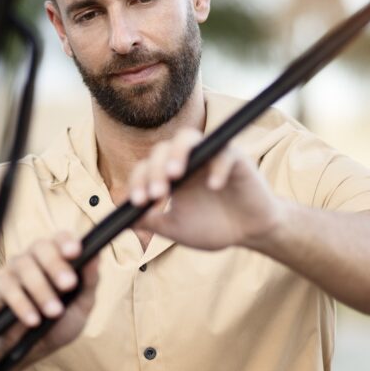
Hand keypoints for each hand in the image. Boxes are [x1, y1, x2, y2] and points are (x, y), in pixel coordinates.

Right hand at [0, 232, 98, 360]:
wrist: (34, 350)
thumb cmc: (60, 322)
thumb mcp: (82, 305)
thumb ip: (90, 281)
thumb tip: (96, 256)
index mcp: (57, 256)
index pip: (60, 237)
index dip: (67, 241)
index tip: (75, 252)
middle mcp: (34, 257)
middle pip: (41, 246)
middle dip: (56, 265)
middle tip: (68, 285)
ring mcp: (14, 269)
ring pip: (24, 266)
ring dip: (41, 290)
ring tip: (54, 312)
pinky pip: (7, 287)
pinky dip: (21, 304)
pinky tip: (33, 320)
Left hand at [128, 128, 282, 250]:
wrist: (249, 232)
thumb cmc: (213, 227)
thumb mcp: (175, 228)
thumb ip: (149, 222)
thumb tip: (119, 220)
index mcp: (170, 175)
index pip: (146, 168)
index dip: (139, 182)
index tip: (139, 202)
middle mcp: (187, 160)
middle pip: (163, 149)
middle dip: (155, 170)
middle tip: (156, 194)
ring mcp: (210, 156)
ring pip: (188, 138)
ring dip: (178, 154)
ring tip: (174, 175)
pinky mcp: (236, 158)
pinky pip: (224, 154)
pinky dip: (218, 167)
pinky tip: (214, 186)